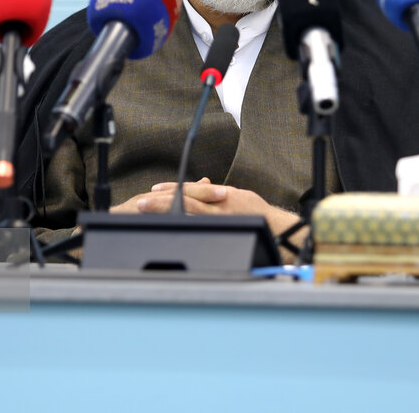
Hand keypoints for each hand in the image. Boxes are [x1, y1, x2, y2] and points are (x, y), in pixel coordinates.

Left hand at [140, 178, 300, 238]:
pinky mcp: (221, 229)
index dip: (171, 189)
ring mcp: (218, 218)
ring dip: (164, 210)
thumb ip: (220, 196)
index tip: (154, 189)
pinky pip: (196, 227)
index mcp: (220, 194)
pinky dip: (180, 225)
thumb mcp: (240, 198)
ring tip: (145, 210)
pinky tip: (165, 227)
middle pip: (184, 198)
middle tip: (141, 201)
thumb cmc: (260, 214)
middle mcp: (217, 203)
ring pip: (186, 211)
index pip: (191, 189)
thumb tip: (207, 189)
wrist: (277, 227)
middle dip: (161, 200)